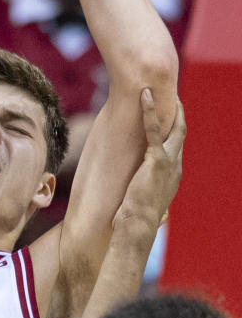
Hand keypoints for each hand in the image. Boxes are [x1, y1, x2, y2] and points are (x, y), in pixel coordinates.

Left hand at [112, 90, 184, 236]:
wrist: (137, 228)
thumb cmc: (136, 222)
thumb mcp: (144, 206)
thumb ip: (146, 198)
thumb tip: (146, 209)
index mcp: (173, 176)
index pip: (177, 148)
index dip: (174, 132)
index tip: (170, 119)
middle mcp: (176, 167)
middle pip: (180, 133)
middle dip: (177, 114)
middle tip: (173, 97)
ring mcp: (168, 162)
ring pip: (172, 127)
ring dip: (166, 107)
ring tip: (155, 89)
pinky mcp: (155, 160)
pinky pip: (153, 129)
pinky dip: (149, 110)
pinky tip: (144, 95)